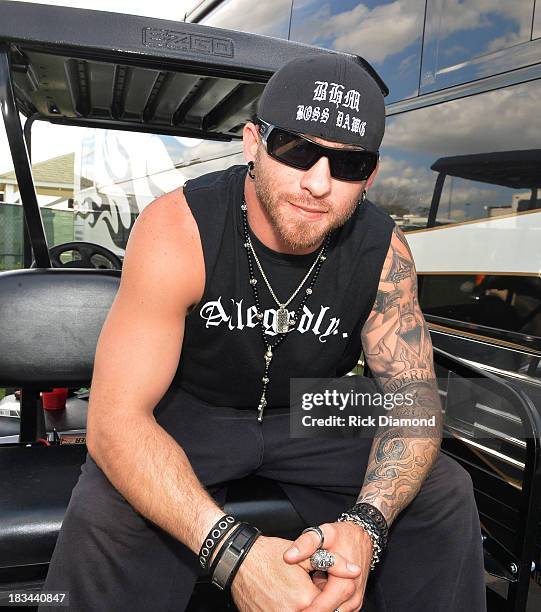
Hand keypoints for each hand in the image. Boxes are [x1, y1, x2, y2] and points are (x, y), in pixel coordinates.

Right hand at [230, 534, 361, 611]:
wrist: (238, 561)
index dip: (332, 597)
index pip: (331, 606)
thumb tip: (355, 571)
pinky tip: (288, 601)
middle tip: (308, 589)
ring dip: (307, 607)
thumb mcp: (305, 555)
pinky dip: (292, 610)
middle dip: (322, 604)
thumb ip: (334, 563)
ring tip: (298, 594)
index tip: (323, 585)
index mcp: (306, 599)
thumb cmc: (270, 555)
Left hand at [283, 522, 372, 611]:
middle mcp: (352, 597)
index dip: (305, 610)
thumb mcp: (324, 533)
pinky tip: (314, 592)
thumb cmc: (343, 535)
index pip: (321, 609)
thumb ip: (305, 543)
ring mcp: (354, 602)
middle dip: (310, 609)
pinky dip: (325, 605)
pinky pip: (337, 610)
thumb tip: (288, 556)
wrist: (362, 536)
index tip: (291, 607)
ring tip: (303, 594)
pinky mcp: (353, 602)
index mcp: (345, 584)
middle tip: (293, 604)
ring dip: (318, 607)